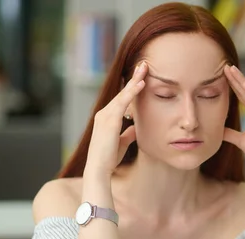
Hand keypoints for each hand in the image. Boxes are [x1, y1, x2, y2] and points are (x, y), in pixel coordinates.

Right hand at [85, 62, 147, 177]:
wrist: (99, 168)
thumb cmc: (109, 158)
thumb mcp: (122, 143)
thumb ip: (128, 133)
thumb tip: (136, 127)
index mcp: (107, 118)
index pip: (122, 99)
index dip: (132, 87)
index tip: (141, 76)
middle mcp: (104, 113)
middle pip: (122, 92)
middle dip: (133, 77)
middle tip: (144, 64)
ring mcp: (105, 116)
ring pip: (123, 94)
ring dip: (134, 80)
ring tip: (145, 68)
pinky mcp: (109, 120)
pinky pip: (123, 102)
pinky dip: (132, 92)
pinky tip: (141, 83)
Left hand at [222, 65, 244, 173]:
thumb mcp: (242, 141)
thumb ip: (231, 134)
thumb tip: (219, 130)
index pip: (244, 96)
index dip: (234, 85)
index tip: (225, 74)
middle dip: (236, 78)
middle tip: (226, 66)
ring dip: (241, 80)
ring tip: (231, 70)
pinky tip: (243, 83)